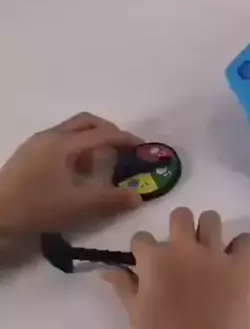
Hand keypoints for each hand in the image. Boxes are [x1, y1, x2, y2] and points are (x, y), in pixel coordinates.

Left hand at [0, 112, 143, 233]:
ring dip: (91, 141)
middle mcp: (51, 136)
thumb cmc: (36, 206)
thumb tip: (138, 197)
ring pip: (72, 130)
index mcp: (65, 144)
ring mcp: (36, 143)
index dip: (126, 139)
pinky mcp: (28, 154)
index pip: (104, 134)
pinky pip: (60, 140)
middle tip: (123, 149)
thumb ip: (112, 200)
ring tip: (99, 166)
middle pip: (86, 122)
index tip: (143, 147)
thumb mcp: (79, 206)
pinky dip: (76, 148)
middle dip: (109, 132)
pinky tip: (76, 173)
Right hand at [103, 208, 249, 328]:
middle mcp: (184, 248)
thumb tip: (107, 271)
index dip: (144, 248)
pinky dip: (241, 245)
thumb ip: (125, 287)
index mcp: (155, 261)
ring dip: (209, 229)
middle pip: (180, 215)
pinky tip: (235, 257)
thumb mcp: (137, 313)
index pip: (142, 237)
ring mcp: (214, 254)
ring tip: (209, 246)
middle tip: (182, 245)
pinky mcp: (240, 265)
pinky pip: (246, 240)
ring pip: (212, 218)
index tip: (148, 259)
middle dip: (179, 226)